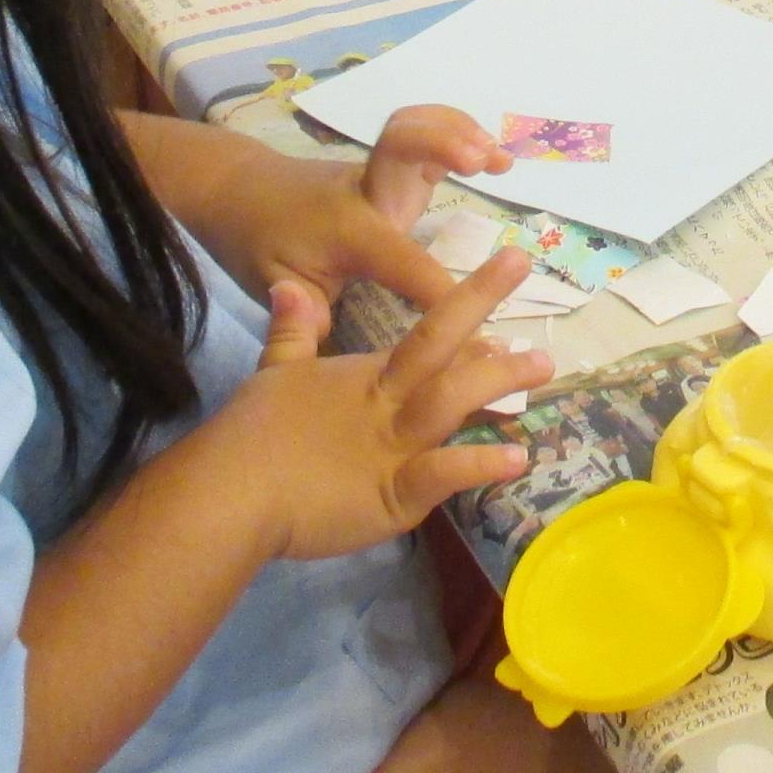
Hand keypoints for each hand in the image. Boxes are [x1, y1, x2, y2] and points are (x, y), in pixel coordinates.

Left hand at [198, 103, 512, 308]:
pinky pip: (424, 136)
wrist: (237, 191)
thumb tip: (347, 363)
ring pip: (415, 130)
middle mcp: (365, 191)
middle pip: (400, 147)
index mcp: (345, 229)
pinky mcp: (386, 164)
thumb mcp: (275, 289)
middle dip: (441, 145)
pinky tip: (497, 157)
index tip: (479, 326)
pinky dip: (459, 133)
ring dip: (459, 132)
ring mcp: (376, 171)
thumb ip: (310, 321)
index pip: (404, 261)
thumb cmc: (259, 244)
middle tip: (479, 163)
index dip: (440, 291)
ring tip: (500, 158)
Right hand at [219, 251, 545, 562]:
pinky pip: (441, 475)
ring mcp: (393, 448)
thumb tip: (290, 287)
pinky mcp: (392, 496)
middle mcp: (386, 404)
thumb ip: (292, 333)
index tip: (506, 276)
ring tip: (543, 365)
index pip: (424, 336)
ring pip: (450, 403)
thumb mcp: (275, 376)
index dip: (466, 306)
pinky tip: (517, 459)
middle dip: (484, 315)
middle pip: (439, 350)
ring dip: (496, 383)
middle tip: (530, 290)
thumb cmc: (252, 436)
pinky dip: (478, 466)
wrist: (228, 490)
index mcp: (365, 377)